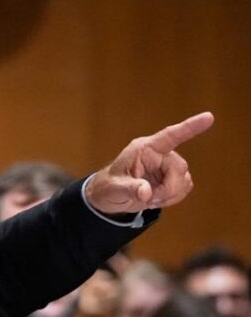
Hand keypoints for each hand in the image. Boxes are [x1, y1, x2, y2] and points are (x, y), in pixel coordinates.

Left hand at [85, 112, 213, 213]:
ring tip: (149, 198)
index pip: (169, 136)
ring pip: (185, 180)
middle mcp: (159, 155)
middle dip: (168, 188)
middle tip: (150, 198)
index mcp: (144, 149)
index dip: (189, 127)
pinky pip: (185, 188)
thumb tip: (146, 192)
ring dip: (170, 194)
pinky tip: (157, 199)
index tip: (208, 117)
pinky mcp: (172, 178)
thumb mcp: (114, 189)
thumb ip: (130, 189)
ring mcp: (167, 166)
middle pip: (179, 168)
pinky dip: (173, 198)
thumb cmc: (108, 187)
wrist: (110, 197)